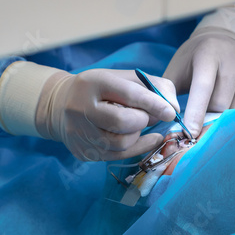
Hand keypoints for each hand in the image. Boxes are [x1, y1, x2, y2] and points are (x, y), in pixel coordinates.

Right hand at [36, 68, 179, 160]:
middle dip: (142, 120)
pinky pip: (116, 156)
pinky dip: (136, 148)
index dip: (154, 104)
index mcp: (93, 83)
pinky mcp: (82, 151)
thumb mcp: (122, 78)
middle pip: (123, 122)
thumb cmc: (101, 90)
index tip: (171, 112)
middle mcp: (81, 108)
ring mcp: (79, 133)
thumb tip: (174, 109)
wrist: (59, 105)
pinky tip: (144, 139)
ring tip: (135, 125)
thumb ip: (153, 86)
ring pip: (121, 143)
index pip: (128, 94)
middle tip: (145, 116)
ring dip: (137, 135)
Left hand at [163, 27, 234, 136]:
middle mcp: (233, 58)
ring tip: (217, 115)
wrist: (222, 39)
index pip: (203, 88)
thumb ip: (168, 92)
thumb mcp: (176, 70)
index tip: (190, 134)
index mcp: (207, 54)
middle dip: (209, 117)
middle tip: (201, 122)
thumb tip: (166, 117)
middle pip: (222, 103)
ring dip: (226, 118)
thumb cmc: (193, 62)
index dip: (196, 113)